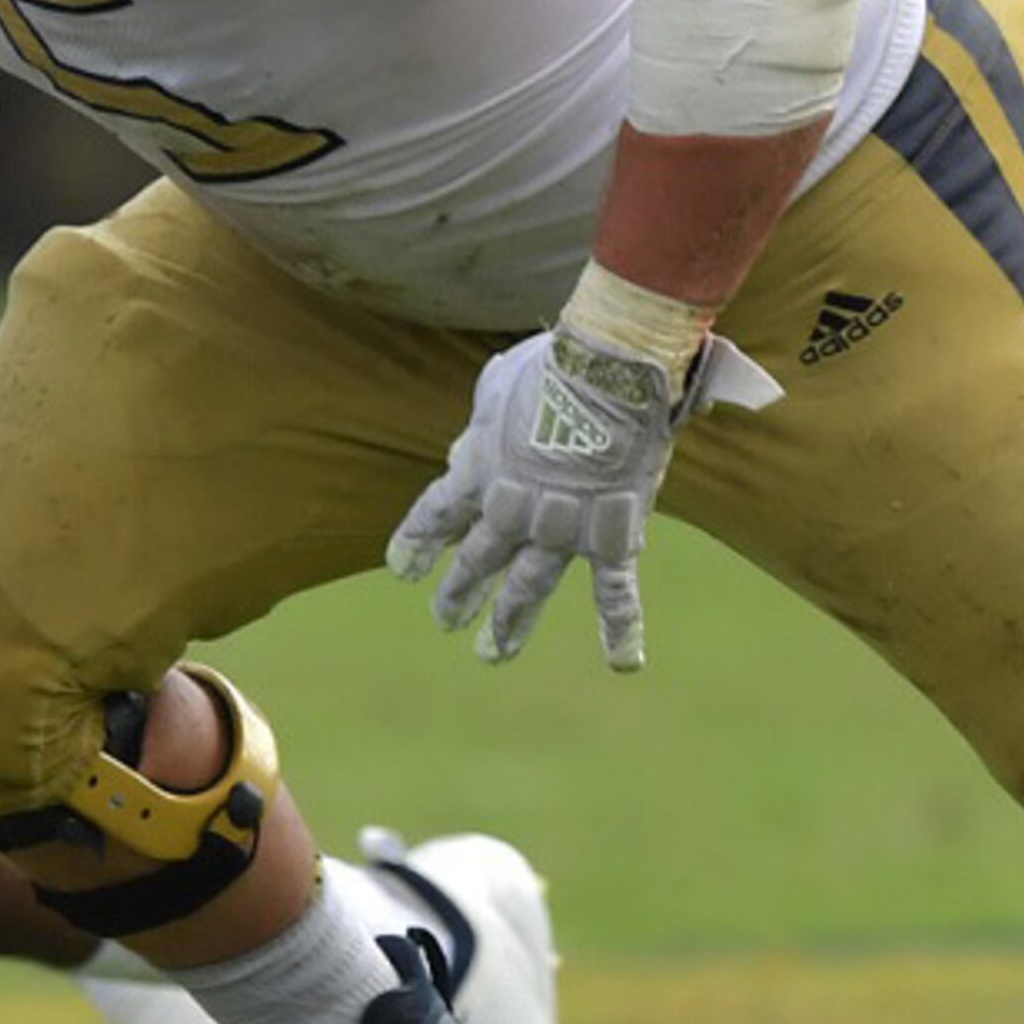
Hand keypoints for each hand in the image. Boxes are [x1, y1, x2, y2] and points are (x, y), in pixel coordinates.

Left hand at [386, 322, 781, 669]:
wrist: (609, 373)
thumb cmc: (553, 361)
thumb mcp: (499, 382)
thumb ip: (482, 418)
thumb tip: (471, 441)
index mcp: (481, 468)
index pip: (437, 513)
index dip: (417, 540)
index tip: (400, 569)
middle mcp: (512, 510)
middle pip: (478, 559)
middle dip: (459, 592)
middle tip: (445, 621)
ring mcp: (561, 530)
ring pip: (529, 587)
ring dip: (509, 622)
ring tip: (492, 654)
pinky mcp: (610, 538)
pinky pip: (617, 592)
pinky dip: (622, 627)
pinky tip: (624, 662)